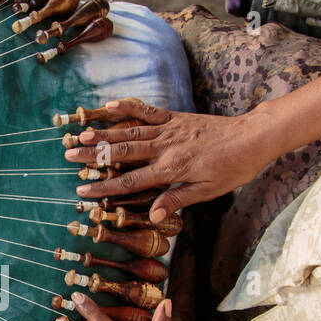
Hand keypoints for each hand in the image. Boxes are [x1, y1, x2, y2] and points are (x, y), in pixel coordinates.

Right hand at [65, 98, 275, 223]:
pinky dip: (128, 108)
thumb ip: (176, 200)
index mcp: (172, 169)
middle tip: (68, 155)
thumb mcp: (207, 191)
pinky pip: (147, 112)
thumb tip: (150, 215)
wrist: (252, 138)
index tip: (83, 190)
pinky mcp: (175, 117)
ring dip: (104, 133)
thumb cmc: (232, 169)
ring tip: (80, 133)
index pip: (131, 182)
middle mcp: (165, 147)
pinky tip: (110, 105)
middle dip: (93, 155)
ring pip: (130, 131)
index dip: (105, 187)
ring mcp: (169, 130)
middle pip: (122, 153)